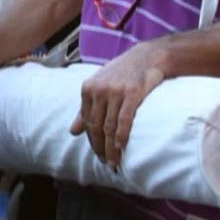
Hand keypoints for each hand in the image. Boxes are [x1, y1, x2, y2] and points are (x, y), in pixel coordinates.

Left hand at [69, 42, 165, 166]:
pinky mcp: (133, 93)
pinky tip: (120, 147)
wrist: (147, 57)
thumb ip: (85, 108)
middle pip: (96, 126)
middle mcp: (99, 90)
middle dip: (99, 147)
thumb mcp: (99, 86)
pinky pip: (124, 120)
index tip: (97, 154)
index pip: (87, 121)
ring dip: (110, 147)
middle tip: (105, 162)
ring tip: (114, 161)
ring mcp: (116, 91)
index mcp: (88, 88)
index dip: (91, 140)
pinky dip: (121, 136)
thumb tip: (72, 132)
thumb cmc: (122, 73)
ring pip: (108, 126)